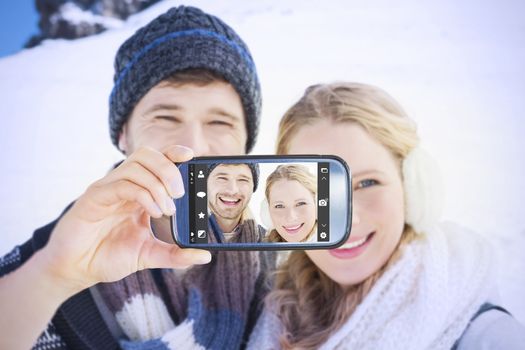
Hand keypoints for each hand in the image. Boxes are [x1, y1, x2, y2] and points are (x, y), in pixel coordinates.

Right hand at [39, 145, 210, 294]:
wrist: (76, 270)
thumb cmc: (108, 256)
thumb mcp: (149, 255)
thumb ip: (176, 254)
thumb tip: (204, 256)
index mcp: (138, 192)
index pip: (157, 161)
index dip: (174, 153)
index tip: (192, 156)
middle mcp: (123, 185)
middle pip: (148, 155)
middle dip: (169, 169)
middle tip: (180, 193)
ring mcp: (108, 189)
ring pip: (136, 166)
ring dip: (158, 184)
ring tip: (167, 209)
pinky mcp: (95, 197)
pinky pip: (122, 184)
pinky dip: (143, 195)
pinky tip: (153, 212)